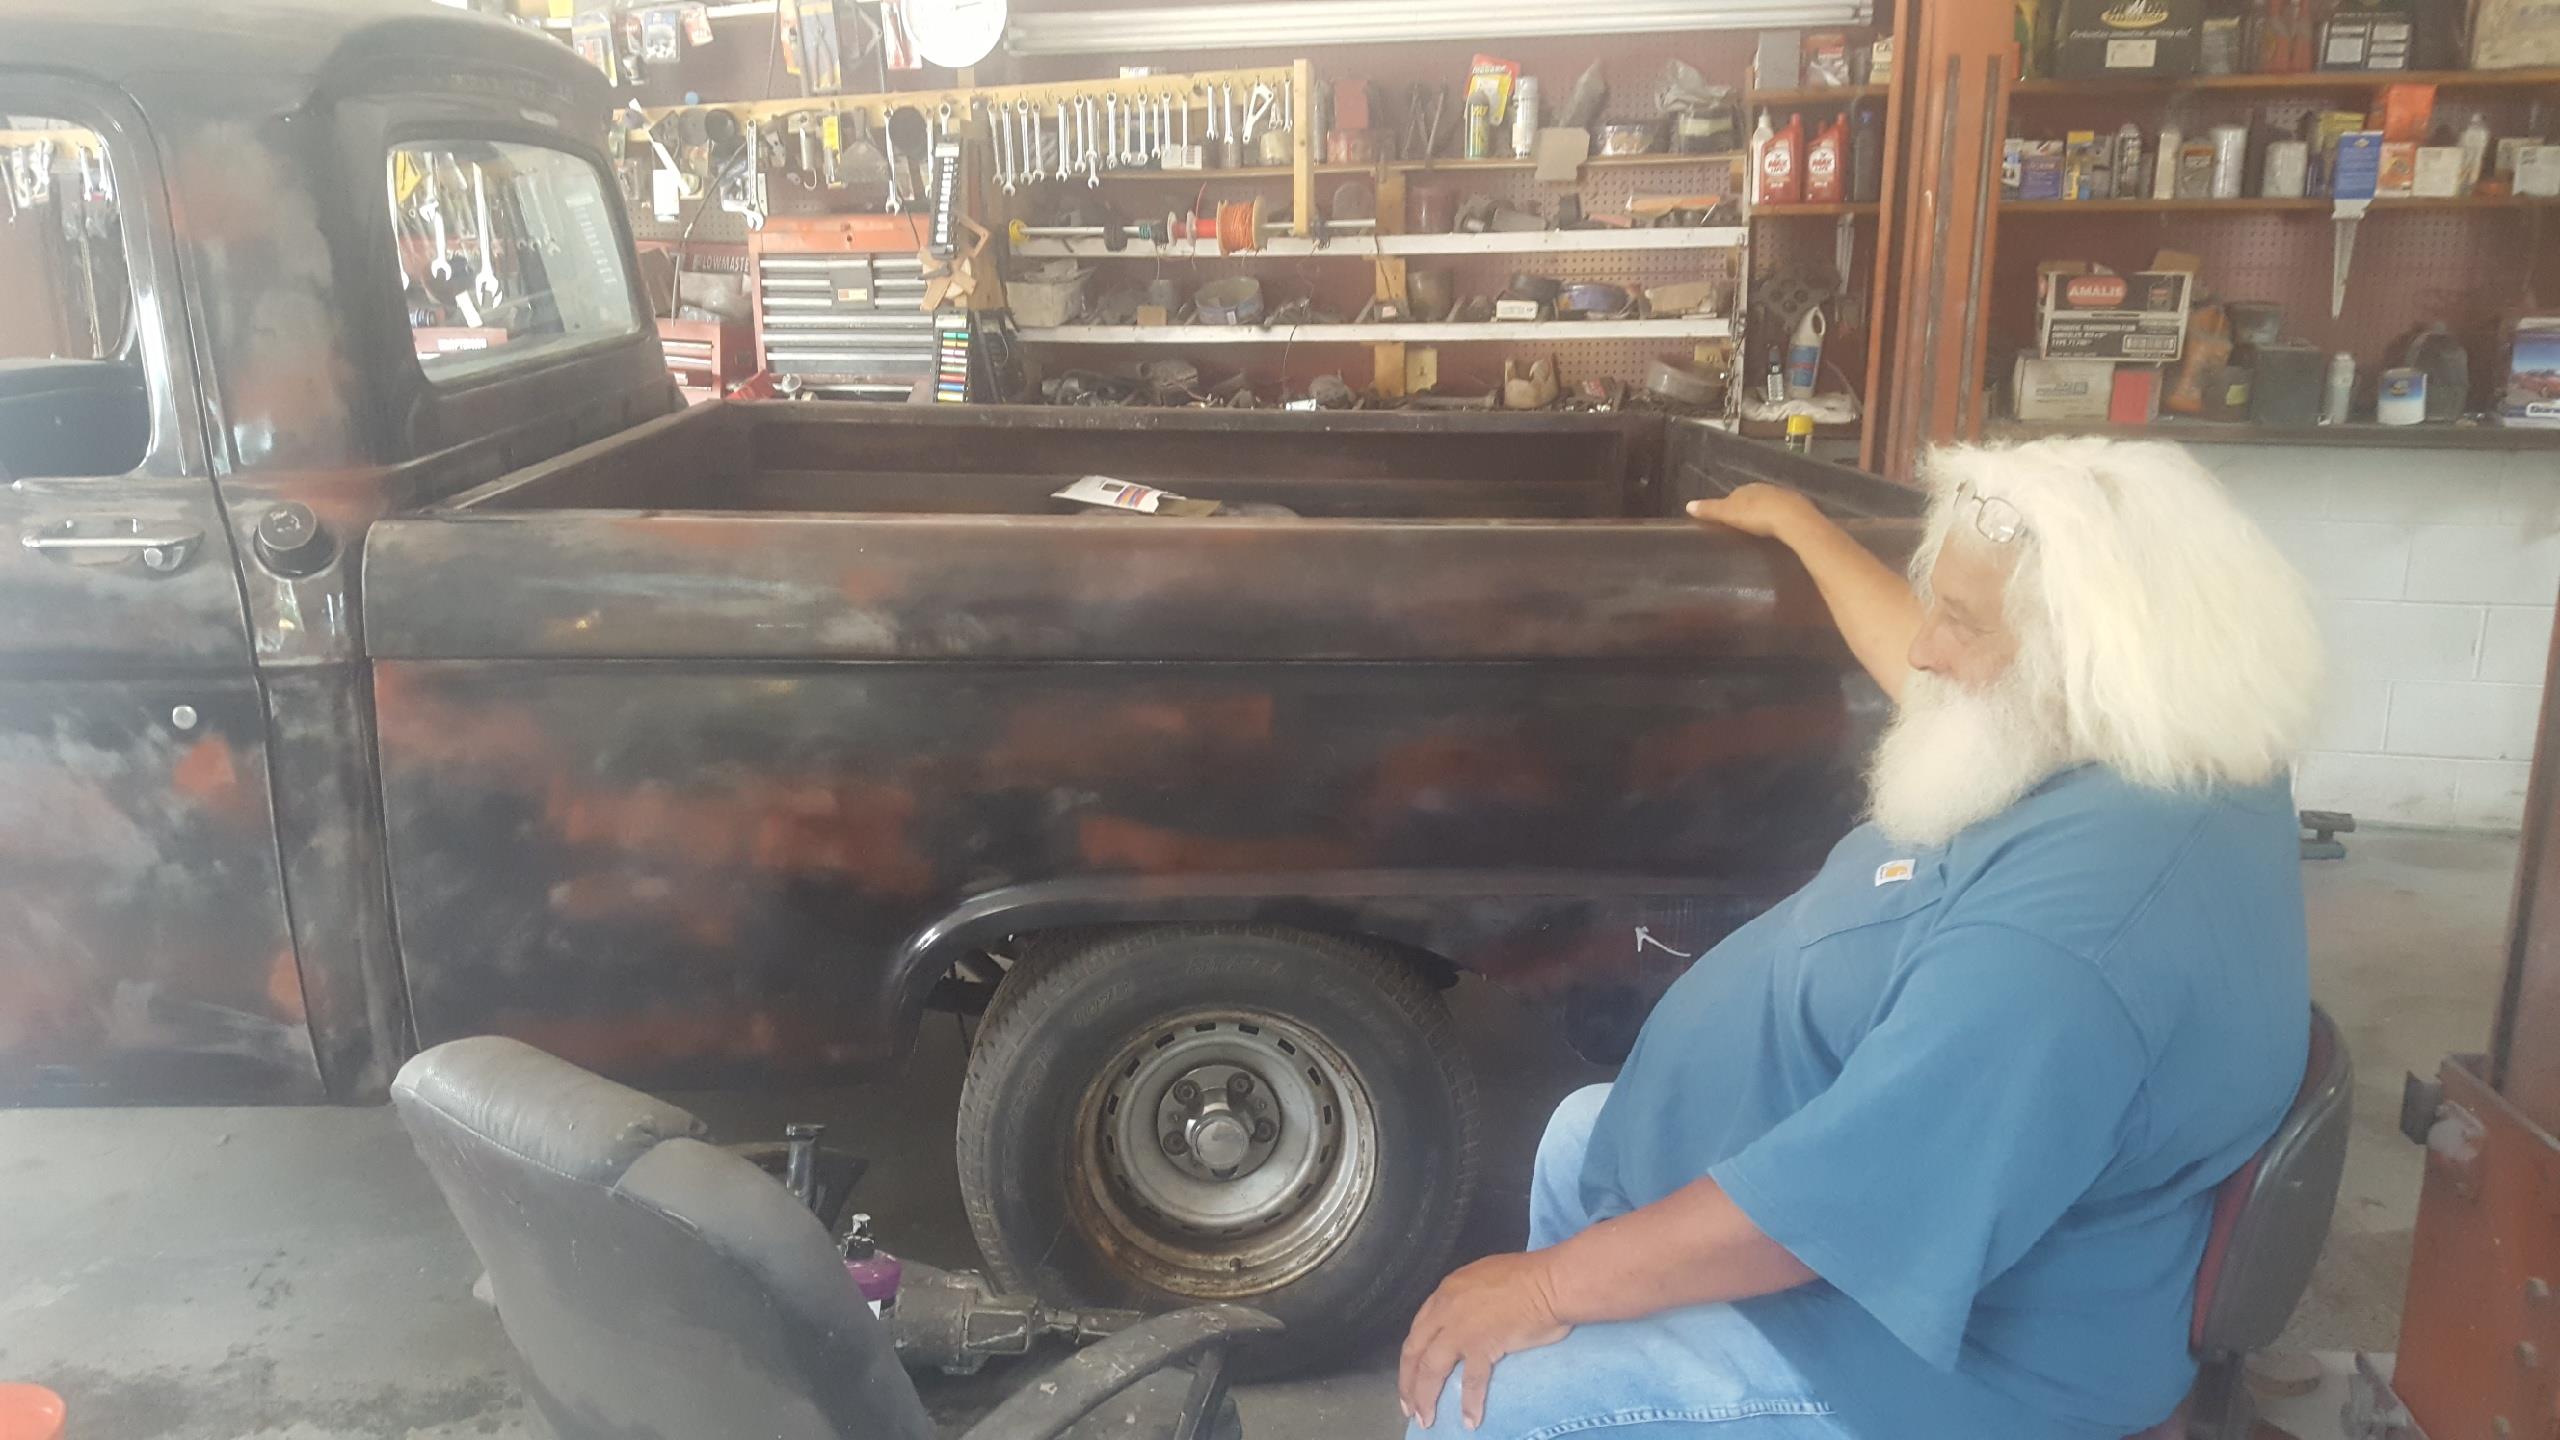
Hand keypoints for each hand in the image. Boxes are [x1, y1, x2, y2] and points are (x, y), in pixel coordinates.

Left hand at [1397, 1250, 1571, 1429]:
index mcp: (1446, 1291)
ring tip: (1426, 1420)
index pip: (1418, 1328)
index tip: (1412, 1373)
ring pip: (1431, 1369)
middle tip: (1409, 1405)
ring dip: (1425, 1398)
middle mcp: (1446, 1309)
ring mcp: (1461, 1329)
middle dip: (1408, 1382)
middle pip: (1414, 1351)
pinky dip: (1470, 1404)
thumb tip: (1468, 1317)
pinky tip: (1470, 1421)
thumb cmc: (1529, 1277)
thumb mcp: (1483, 1277)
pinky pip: (1471, 1382)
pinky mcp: (1482, 1346)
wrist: (1550, 1282)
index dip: (1412, 1355)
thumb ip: (1467, 1298)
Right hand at [1685, 484, 1818, 542]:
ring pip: (1770, 503)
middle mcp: (1766, 488)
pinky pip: (1785, 511)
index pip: (1735, 495)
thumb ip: (1710, 510)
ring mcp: (1784, 497)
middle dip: (1749, 508)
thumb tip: (1688, 505)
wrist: (1793, 520)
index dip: (1730, 506)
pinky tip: (1779, 528)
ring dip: (1766, 512)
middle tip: (1743, 525)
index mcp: (1748, 489)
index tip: (1727, 519)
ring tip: (1761, 528)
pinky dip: (1780, 518)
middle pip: (1753, 498)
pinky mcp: (1799, 508)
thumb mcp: (1729, 514)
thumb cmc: (1757, 516)